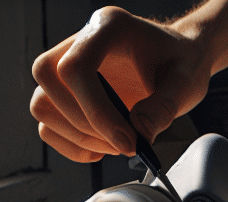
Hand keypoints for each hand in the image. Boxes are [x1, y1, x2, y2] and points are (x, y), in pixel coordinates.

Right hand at [30, 7, 210, 160]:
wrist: (180, 61)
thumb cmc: (180, 63)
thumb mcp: (184, 83)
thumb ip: (163, 109)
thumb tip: (138, 134)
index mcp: (107, 27)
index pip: (75, 66)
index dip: (96, 111)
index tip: (128, 141)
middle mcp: (80, 42)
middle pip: (48, 82)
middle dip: (85, 124)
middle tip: (125, 142)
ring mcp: (69, 67)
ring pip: (43, 105)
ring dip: (76, 137)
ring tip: (115, 145)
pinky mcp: (68, 94)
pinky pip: (48, 125)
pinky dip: (70, 144)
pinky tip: (100, 148)